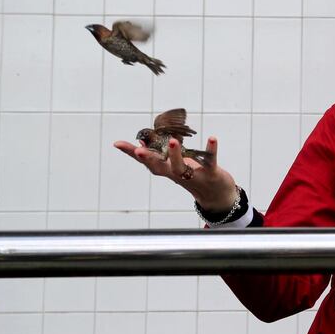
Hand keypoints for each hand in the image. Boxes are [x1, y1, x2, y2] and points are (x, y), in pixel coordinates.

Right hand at [113, 136, 238, 211]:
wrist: (216, 196)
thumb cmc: (193, 176)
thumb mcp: (174, 166)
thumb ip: (159, 156)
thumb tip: (141, 141)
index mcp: (168, 170)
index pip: (146, 162)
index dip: (132, 154)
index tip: (118, 143)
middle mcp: (178, 174)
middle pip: (160, 168)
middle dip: (149, 158)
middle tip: (138, 149)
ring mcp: (194, 175)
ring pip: (182, 167)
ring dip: (176, 155)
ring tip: (172, 141)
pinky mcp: (211, 173)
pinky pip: (210, 160)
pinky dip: (211, 149)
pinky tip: (212, 138)